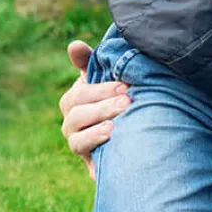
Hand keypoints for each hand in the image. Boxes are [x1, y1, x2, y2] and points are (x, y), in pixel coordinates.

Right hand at [58, 39, 130, 178]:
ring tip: (115, 126)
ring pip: (76, 138)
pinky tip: (111, 144)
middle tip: (128, 101)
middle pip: (75, 113)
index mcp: (76, 101)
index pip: (77, 94)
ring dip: (96, 130)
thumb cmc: (123, 103)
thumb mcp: (112, 82)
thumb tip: (73, 46)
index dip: (98, 90)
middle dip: (101, 105)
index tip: (125, 86)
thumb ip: (93, 63)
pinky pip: (86, 160)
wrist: (139, 140)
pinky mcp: (91, 166)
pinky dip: (95, 151)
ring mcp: (79, 144)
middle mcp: (72, 123)